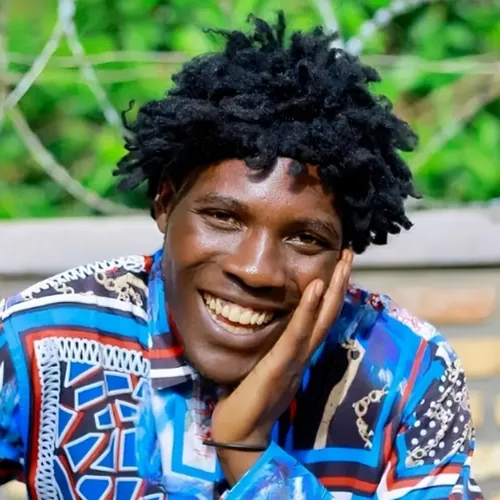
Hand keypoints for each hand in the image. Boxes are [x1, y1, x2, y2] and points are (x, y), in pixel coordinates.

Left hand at [210, 249, 352, 483]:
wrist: (238, 433)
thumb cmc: (247, 399)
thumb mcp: (265, 365)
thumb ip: (275, 348)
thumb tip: (276, 326)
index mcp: (297, 352)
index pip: (319, 318)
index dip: (331, 293)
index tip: (337, 266)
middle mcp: (301, 354)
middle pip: (327, 314)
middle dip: (340, 283)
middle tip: (350, 254)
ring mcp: (294, 360)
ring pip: (319, 321)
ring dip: (332, 290)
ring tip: (342, 262)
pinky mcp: (279, 366)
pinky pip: (296, 335)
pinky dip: (307, 310)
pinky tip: (315, 287)